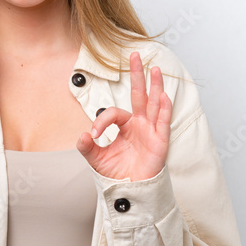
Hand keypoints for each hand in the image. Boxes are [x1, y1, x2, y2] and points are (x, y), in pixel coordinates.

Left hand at [76, 51, 170, 181]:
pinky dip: (164, 108)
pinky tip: (163, 95)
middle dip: (137, 75)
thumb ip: (87, 147)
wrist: (130, 190)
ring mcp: (151, 130)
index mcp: (125, 126)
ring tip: (155, 68)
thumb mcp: (97, 159)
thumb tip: (82, 135)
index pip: (113, 113)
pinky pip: (162, 122)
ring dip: (155, 86)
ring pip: (154, 103)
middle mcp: (139, 124)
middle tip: (134, 54)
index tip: (92, 134)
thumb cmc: (118, 173)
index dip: (101, 121)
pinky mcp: (160, 141)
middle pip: (139, 95)